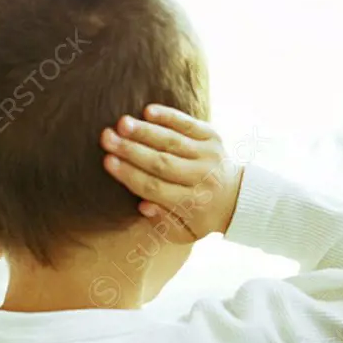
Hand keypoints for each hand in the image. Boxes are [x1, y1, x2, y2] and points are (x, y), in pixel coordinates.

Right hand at [100, 105, 242, 242]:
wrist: (237, 197)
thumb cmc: (200, 215)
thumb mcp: (184, 232)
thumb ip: (162, 224)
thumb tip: (144, 205)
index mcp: (192, 204)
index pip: (154, 187)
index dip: (129, 174)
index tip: (107, 161)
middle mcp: (202, 178)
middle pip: (161, 162)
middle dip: (131, 150)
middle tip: (106, 138)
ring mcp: (209, 156)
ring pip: (172, 141)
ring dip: (145, 131)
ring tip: (121, 123)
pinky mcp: (213, 138)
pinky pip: (189, 124)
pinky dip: (169, 117)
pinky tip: (148, 111)